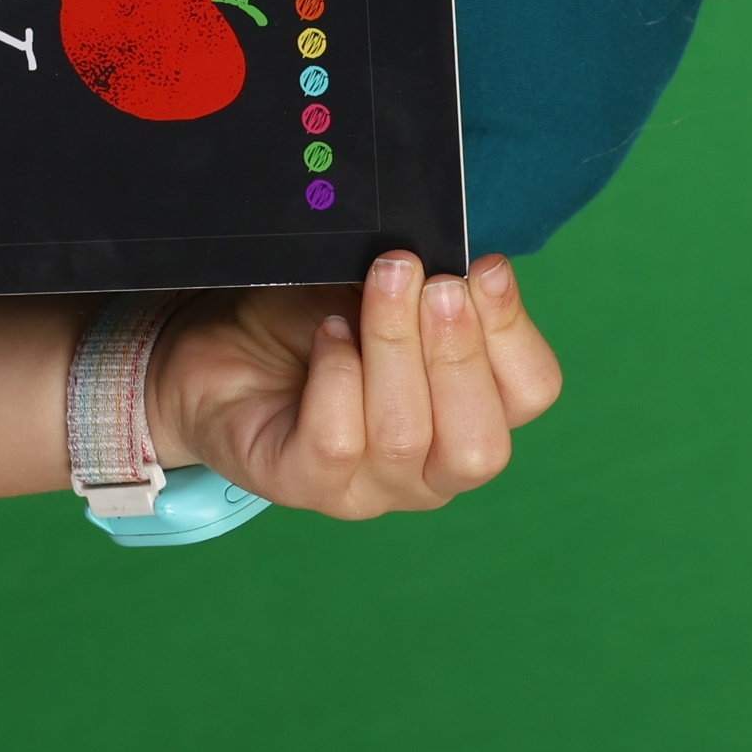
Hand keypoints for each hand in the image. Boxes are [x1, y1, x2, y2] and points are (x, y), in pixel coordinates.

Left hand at [146, 251, 559, 518]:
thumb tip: (462, 262)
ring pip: (405, 437)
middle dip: (459, 352)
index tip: (484, 266)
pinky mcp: (301, 485)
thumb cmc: (316, 317)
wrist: (221, 345)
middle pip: (480, 443)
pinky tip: (328, 333)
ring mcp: (367, 489)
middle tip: (431, 280)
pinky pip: (336, 441)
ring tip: (380, 282)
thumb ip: (432, 287)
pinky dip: (339, 374)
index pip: (530, 394)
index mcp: (468, 416)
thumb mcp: (387, 291)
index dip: (513, 330)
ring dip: (395, 346)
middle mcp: (428, 470)